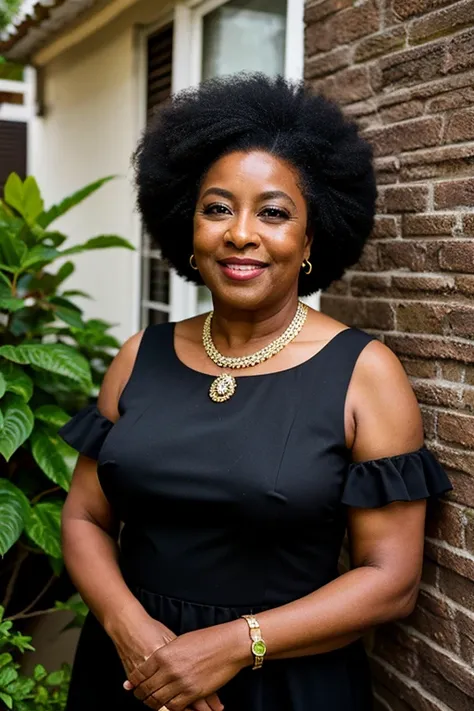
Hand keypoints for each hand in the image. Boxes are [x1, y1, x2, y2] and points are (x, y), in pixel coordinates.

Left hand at [108, 608, 223, 710]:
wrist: (228, 645)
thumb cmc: (206, 639)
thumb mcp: (180, 642)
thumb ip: (165, 654)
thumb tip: (152, 663)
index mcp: (163, 654)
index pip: (140, 673)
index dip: (133, 682)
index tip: (130, 685)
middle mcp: (169, 669)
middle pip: (147, 689)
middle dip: (140, 694)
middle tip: (138, 695)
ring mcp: (181, 683)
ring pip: (158, 701)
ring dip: (152, 703)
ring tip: (151, 702)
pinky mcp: (193, 693)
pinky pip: (174, 706)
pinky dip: (169, 707)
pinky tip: (168, 704)